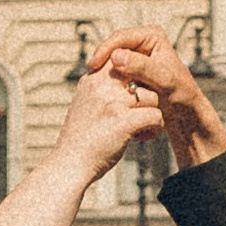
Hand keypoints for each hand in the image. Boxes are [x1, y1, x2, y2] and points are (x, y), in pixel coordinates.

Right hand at [55, 65, 164, 186]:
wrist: (69, 164)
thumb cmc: (80, 139)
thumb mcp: (84, 104)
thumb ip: (99, 90)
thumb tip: (116, 79)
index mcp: (92, 80)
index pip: (122, 61)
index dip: (135, 78)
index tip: (133, 99)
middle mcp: (102, 86)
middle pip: (141, 77)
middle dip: (146, 96)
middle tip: (141, 113)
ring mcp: (113, 102)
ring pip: (152, 97)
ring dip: (151, 114)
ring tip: (140, 130)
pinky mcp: (124, 121)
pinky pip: (155, 116)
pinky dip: (154, 129)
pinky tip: (141, 138)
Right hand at [94, 26, 225, 167]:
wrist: (188, 118)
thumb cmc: (183, 98)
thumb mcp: (165, 82)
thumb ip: (143, 68)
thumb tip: (117, 57)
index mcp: (152, 36)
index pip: (120, 37)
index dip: (104, 51)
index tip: (93, 67)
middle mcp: (144, 44)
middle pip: (113, 52)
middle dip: (102, 66)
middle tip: (89, 81)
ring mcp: (138, 60)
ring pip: (113, 67)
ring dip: (106, 79)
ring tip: (97, 92)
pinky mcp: (134, 76)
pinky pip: (116, 80)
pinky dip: (112, 89)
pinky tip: (107, 98)